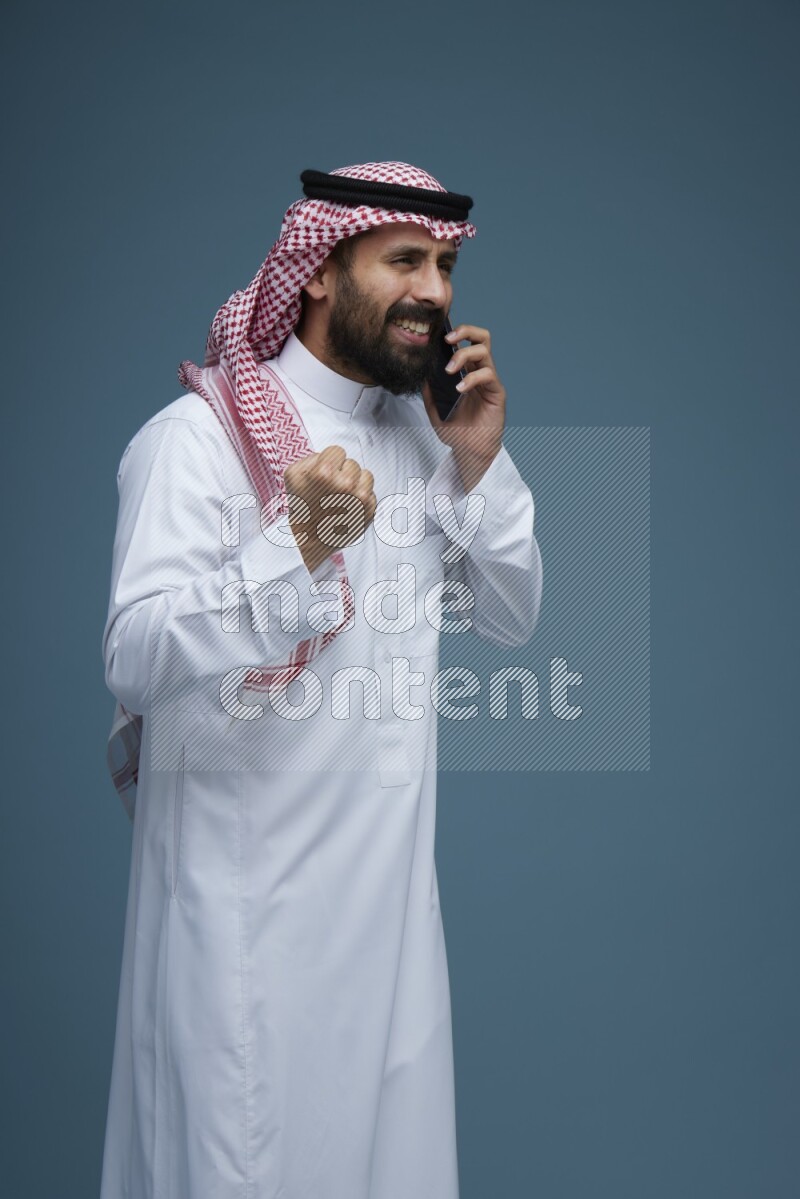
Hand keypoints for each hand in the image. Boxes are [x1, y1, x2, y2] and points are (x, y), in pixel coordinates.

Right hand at [284, 445, 376, 573]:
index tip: (323, 475)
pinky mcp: (370, 511)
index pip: (337, 451)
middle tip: (330, 490)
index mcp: (325, 472)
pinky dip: (362, 498)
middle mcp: (345, 484)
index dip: (329, 461)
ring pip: (366, 475)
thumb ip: (313, 457)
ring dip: (356, 483)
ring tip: (342, 496)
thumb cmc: (301, 506)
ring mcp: (360, 499)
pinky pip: (372, 493)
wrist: (309, 539)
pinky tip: (349, 507)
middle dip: (342, 472)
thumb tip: (333, 456)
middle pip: (352, 463)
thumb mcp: (293, 474)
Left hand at [422, 323, 505, 492]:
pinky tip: (459, 389)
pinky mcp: (497, 392)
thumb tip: (420, 370)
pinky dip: (471, 378)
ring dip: (464, 355)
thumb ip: (429, 389)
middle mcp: (479, 371)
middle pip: (480, 337)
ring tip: (450, 370)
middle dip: (465, 331)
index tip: (437, 335)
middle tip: (447, 339)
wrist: (469, 451)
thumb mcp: (434, 408)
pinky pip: (488, 375)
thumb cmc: (456, 431)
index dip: (455, 333)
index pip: (465, 342)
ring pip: (484, 350)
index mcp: (466, 371)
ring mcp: (489, 381)